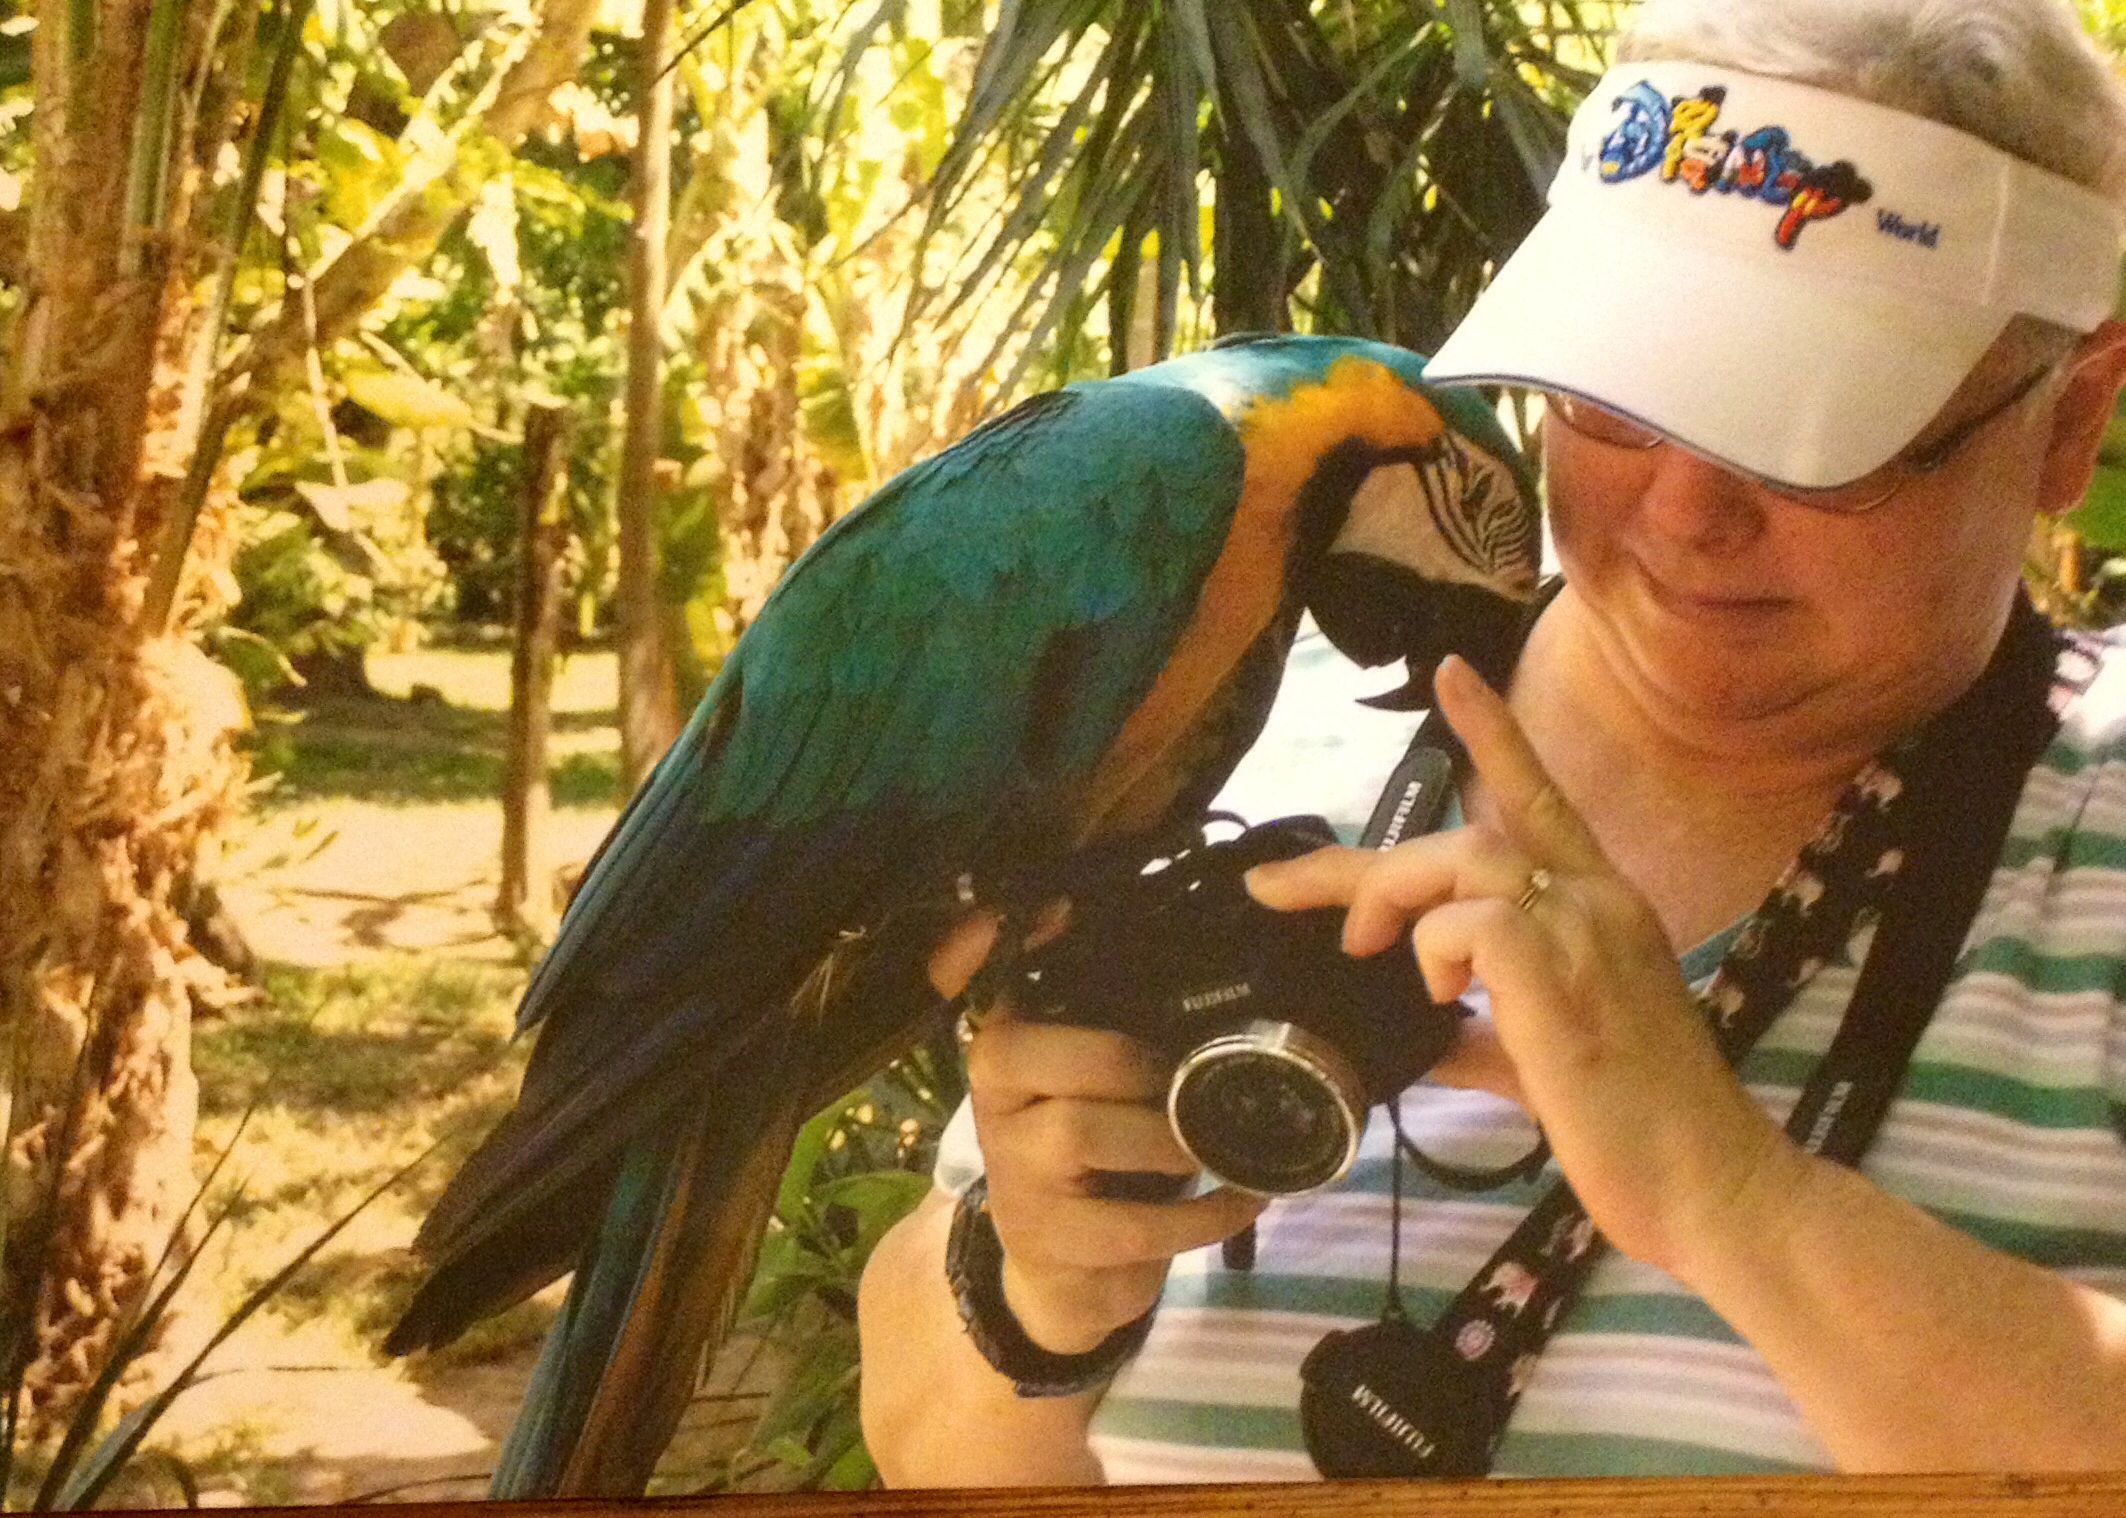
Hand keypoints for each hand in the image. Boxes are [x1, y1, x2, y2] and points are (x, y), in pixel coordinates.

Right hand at [926, 912, 1267, 1354]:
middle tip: (1196, 1081)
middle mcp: (992, 1101)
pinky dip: (1204, 1213)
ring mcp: (1012, 1174)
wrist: (1062, 1273)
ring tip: (1220, 1144)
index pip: (1003, 986)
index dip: (1006, 948)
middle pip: (1044, 1056)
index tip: (1060, 909)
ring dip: (1167, 1138)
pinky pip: (1133, 1224)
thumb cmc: (1093, 1153)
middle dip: (1134, 1063)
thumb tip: (1159, 938)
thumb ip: (1112, 1021)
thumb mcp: (1091, 1081)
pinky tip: (1244, 1198)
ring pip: (1078, 1131)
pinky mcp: (1048, 1240)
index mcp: (1004, 1046)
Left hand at [1244, 654, 1808, 1278]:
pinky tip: (1445, 998)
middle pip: (1469, 831)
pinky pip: (1473, 921)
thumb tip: (1424, 1035)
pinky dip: (1436, 951)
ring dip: (1396, 902)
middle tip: (1283, 892)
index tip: (1450, 673)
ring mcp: (1587, 931)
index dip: (1493, 732)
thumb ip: (1484, 1031)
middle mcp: (1601, 899)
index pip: (1542, 797)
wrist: (1709, 1186)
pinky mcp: (1564, 976)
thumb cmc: (1641, 1127)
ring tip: (1373, 959)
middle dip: (1362, 866)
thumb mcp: (1547, 1061)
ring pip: (1465, 857)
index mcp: (1603, 907)